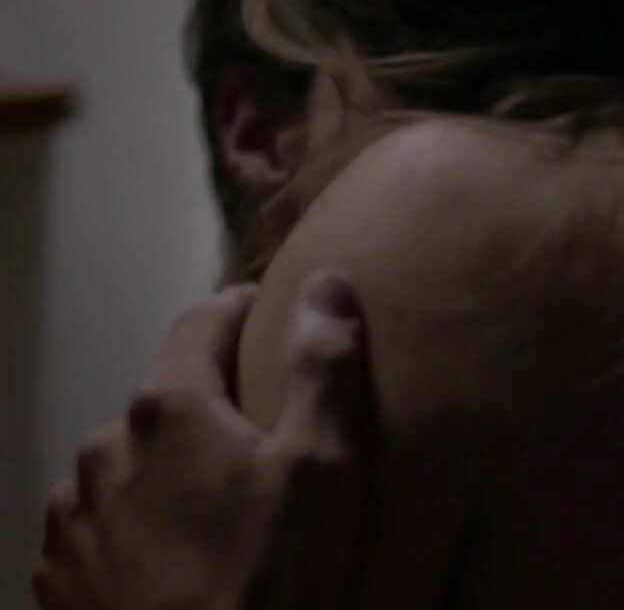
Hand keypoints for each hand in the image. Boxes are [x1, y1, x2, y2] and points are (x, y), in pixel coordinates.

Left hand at [32, 273, 377, 609]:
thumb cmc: (274, 579)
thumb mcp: (325, 469)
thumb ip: (324, 369)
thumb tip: (325, 284)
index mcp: (169, 407)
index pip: (203, 321)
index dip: (242, 311)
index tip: (271, 316)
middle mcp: (103, 447)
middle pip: (166, 399)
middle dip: (210, 407)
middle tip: (261, 445)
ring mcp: (70, 516)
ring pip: (127, 465)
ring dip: (165, 470)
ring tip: (215, 514)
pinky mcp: (58, 576)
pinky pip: (97, 527)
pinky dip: (131, 528)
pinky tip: (171, 561)